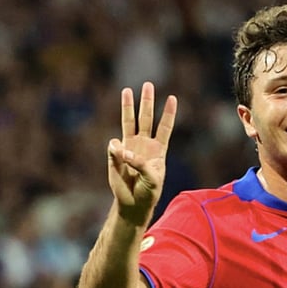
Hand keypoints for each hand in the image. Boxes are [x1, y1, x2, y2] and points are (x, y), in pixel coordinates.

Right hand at [108, 82, 177, 225]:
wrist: (133, 203)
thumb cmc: (148, 192)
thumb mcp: (152, 179)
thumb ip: (140, 163)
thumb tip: (122, 149)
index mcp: (158, 149)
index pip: (165, 127)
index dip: (168, 113)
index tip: (172, 98)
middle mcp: (144, 144)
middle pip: (146, 118)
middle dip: (147, 101)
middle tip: (147, 84)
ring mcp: (129, 147)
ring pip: (128, 122)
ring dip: (128, 107)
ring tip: (127, 90)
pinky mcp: (115, 155)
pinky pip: (114, 146)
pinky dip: (116, 149)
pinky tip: (119, 156)